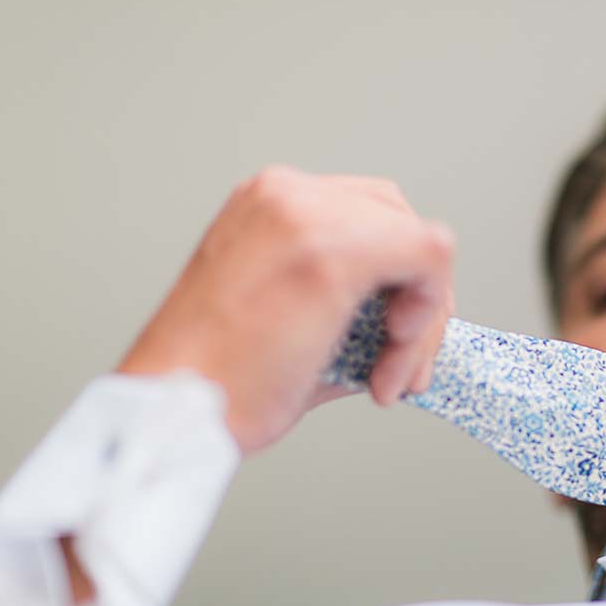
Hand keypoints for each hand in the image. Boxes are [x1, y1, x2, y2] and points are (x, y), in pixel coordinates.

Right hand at [117, 166, 453, 452]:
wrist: (177, 411)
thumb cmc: (220, 380)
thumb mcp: (288, 314)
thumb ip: (348, 300)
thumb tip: (408, 318)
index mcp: (269, 204)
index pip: (370, 215)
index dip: (397, 278)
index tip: (393, 338)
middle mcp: (288, 194)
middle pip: (400, 220)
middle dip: (420, 295)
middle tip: (407, 361)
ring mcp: (309, 215)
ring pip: (422, 244)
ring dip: (424, 319)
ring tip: (390, 376)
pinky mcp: (334, 252)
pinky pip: (429, 258)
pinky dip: (426, 317)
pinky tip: (393, 358)